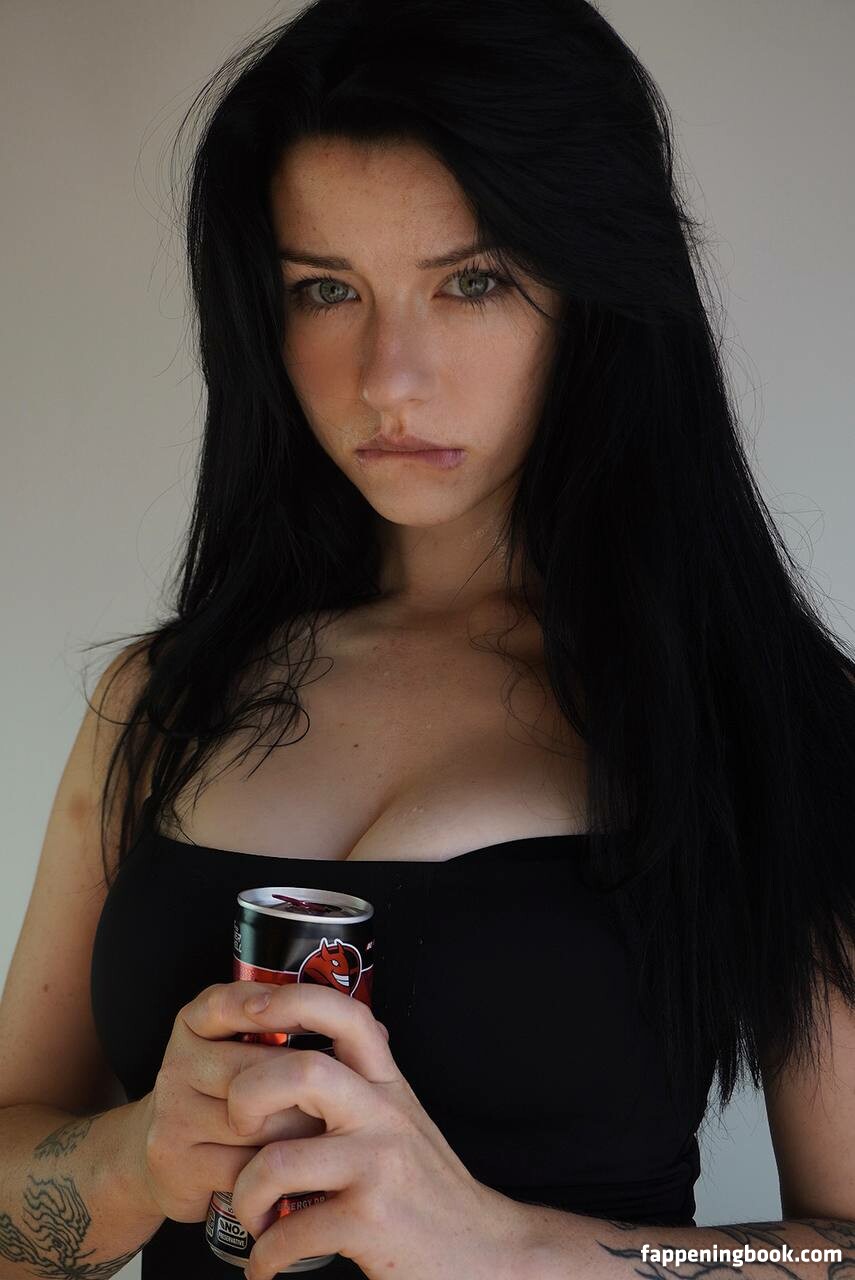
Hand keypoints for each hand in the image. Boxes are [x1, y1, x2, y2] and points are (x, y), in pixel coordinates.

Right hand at [131, 981, 328, 1222]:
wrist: (166, 1160)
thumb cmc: (228, 1100)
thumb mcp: (243, 1055)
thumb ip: (294, 1032)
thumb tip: (380, 1033)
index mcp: (194, 1027)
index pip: (223, 1004)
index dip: (263, 1005)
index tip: (302, 1017)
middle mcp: (177, 1065)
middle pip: (254, 1068)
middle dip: (303, 1088)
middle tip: (339, 1100)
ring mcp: (172, 1115)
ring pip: (254, 1120)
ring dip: (298, 1132)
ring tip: (327, 1137)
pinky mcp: (176, 1163)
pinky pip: (241, 1165)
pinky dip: (275, 1173)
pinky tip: (295, 1172)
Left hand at [229, 982, 532, 1279]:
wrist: (481, 1251)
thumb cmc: (429, 1187)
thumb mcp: (402, 1118)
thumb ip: (365, 1081)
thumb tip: (329, 1032)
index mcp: (386, 1083)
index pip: (345, 1013)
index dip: (290, 999)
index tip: (248, 1011)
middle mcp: (383, 1114)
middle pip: (302, 1071)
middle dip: (246, 1097)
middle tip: (238, 1129)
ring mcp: (377, 1166)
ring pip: (277, 1162)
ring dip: (244, 1197)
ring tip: (252, 1215)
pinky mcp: (369, 1222)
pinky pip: (288, 1234)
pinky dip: (263, 1258)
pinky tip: (266, 1264)